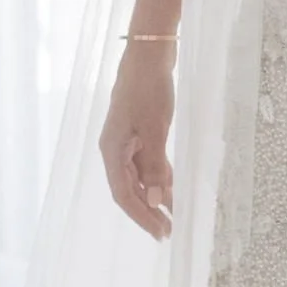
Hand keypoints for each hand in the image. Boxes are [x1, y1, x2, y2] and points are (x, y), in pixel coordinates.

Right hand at [101, 43, 175, 239]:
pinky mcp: (139, 131)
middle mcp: (115, 149)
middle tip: (170, 230)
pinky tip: (171, 187)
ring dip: (155, 196)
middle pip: (130, 189)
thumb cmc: (148, 89)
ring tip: (174, 214)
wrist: (148, 53)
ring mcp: (126, 140)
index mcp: (112, 150)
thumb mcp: (154, 130)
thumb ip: (154, 167)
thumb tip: (155, 201)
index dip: (141, 216)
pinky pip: (146, 163)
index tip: (161, 232)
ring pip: (139, 177)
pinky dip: (158, 176)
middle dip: (149, 211)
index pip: (124, 194)